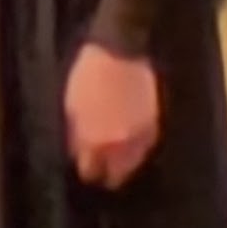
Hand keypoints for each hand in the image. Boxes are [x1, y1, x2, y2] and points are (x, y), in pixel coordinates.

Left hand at [63, 44, 161, 186]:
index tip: (87, 168)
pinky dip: (139, 150)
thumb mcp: (72, 105)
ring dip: (125, 165)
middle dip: (108, 174)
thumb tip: (78, 152)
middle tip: (103, 169)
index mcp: (93, 139)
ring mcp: (139, 135)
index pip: (91, 171)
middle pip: (116, 175)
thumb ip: (76, 133)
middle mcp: (118, 143)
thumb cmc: (89, 75)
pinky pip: (146, 147)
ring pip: (134, 164)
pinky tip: (132, 147)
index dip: (88, 171)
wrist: (120, 52)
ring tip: (119, 163)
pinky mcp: (154, 124)